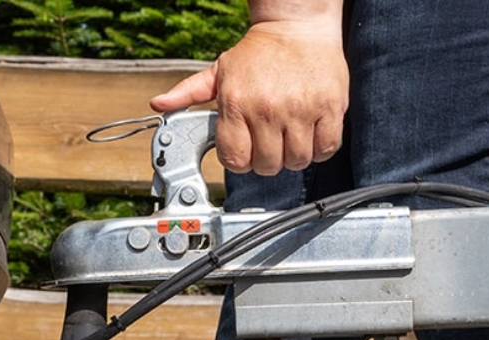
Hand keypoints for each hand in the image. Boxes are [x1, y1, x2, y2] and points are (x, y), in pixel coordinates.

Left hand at [150, 15, 347, 175]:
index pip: (235, 160)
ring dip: (293, 156)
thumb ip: (188, 92)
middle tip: (270, 144)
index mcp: (236, 103)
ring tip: (290, 137)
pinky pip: (326, 148)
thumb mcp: (219, 71)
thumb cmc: (258, 53)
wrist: (297, 25)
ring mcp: (300, 109)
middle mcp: (267, 108)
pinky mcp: (330, 107)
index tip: (246, 151)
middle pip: (267, 165)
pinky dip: (319, 149)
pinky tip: (311, 134)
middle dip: (266, 160)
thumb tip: (159, 105)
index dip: (240, 161)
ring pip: (297, 161)